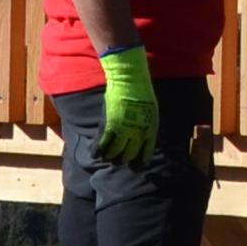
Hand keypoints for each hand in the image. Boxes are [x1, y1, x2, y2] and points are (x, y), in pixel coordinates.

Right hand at [95, 51, 159, 169]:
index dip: (140, 162)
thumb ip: (146, 126)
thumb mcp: (151, 112)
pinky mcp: (109, 126)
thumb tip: (141, 139)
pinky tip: (95, 153)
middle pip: (128, 156)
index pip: (145, 153)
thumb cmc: (142, 93)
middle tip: (118, 159)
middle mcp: (138, 133)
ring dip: (110, 157)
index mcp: (150, 130)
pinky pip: (102, 145)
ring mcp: (123, 131)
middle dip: (123, 160)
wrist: (130, 80)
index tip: (136, 165)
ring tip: (106, 156)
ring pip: (114, 154)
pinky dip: (97, 151)